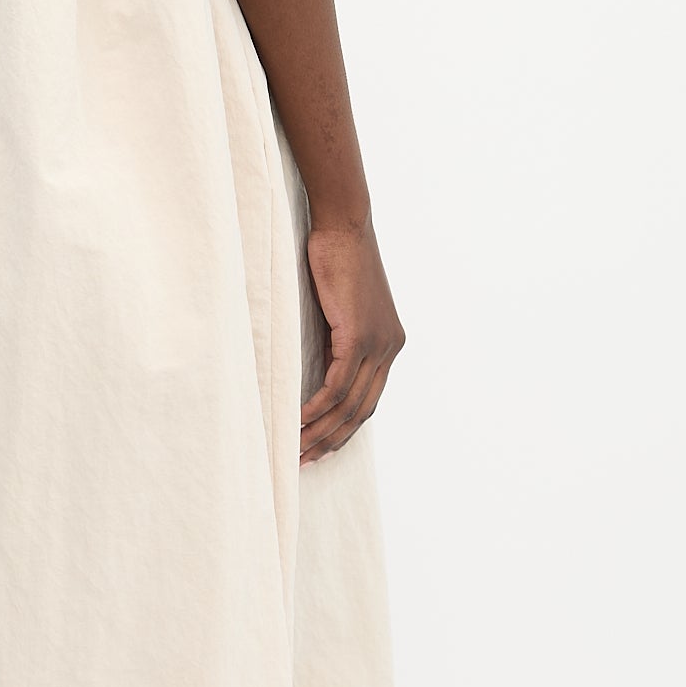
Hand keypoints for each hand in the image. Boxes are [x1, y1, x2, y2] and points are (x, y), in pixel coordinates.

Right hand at [299, 222, 404, 462]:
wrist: (343, 225)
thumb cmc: (334, 258)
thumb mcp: (338, 308)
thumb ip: (335, 340)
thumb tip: (318, 366)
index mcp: (389, 344)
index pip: (369, 402)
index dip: (344, 430)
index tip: (318, 448)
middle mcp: (390, 348)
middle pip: (362, 412)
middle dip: (331, 441)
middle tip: (303, 461)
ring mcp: (379, 343)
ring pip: (350, 404)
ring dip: (321, 431)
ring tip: (295, 448)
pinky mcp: (360, 335)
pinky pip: (338, 385)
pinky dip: (318, 407)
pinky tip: (299, 421)